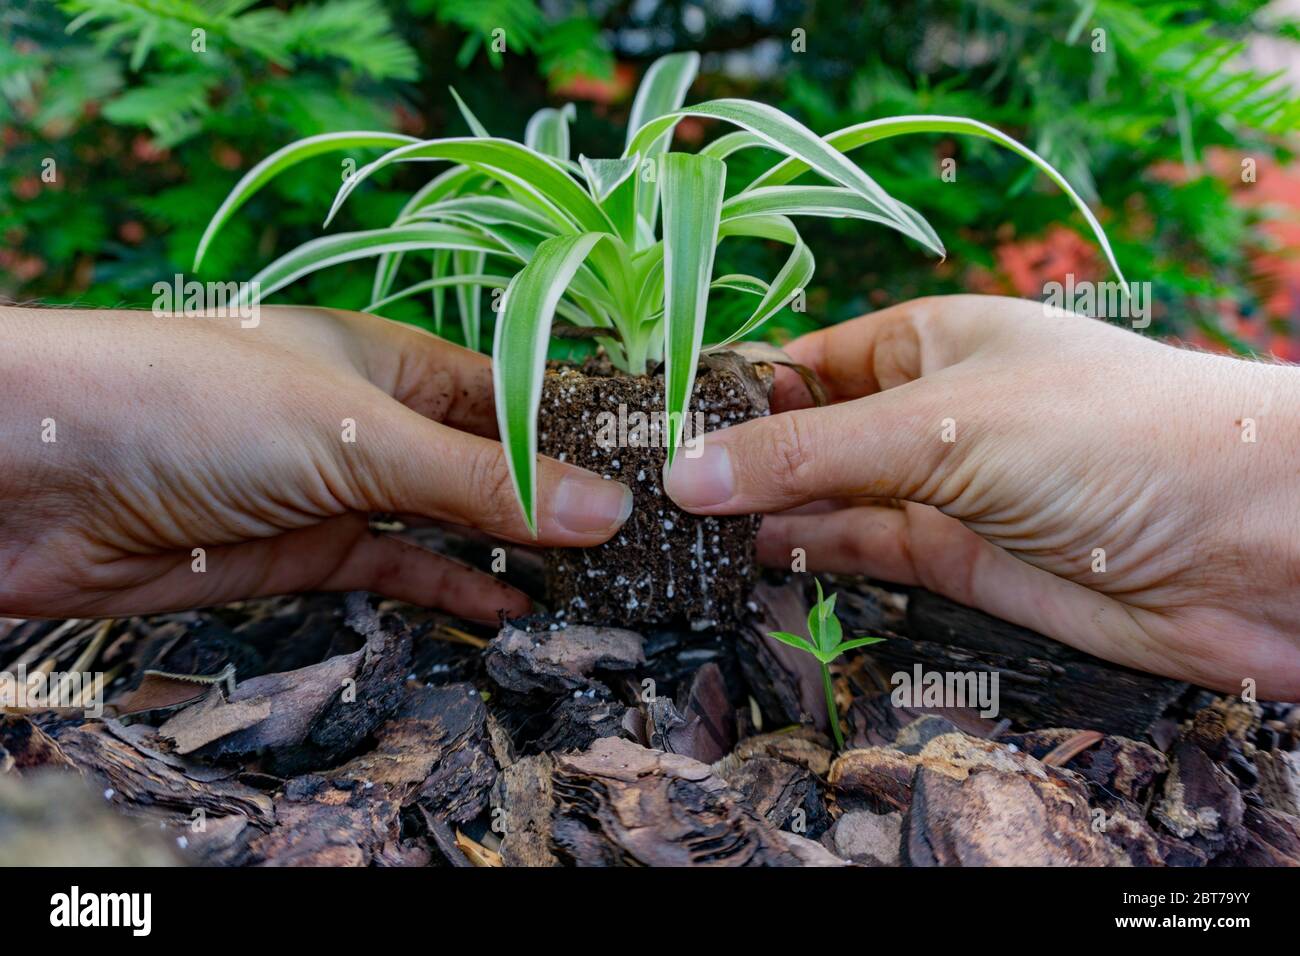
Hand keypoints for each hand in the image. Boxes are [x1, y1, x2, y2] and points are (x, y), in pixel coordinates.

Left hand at [0, 305, 631, 621]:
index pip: (513, 390)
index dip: (581, 427)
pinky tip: (515, 611)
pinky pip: (402, 570)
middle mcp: (376, 419)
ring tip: (603, 583)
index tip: (657, 469)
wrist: (43, 477)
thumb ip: (482, 482)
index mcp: (393, 357)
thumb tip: (610, 510)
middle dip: (560, 498)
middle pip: (488, 460)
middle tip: (648, 539)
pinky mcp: (310, 552)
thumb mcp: (360, 437)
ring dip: (517, 552)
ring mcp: (344, 489)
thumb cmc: (200, 406)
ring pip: (452, 523)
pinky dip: (456, 591)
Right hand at [667, 295, 1299, 697]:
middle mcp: (926, 412)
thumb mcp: (940, 425)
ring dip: (759, 517)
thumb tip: (681, 472)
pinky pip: (860, 555)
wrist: (1247, 542)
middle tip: (640, 494)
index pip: (800, 359)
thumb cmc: (1108, 435)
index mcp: (924, 341)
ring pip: (825, 501)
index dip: (727, 391)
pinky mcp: (956, 563)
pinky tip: (746, 561)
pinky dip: (805, 559)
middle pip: (805, 434)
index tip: (647, 428)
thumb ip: (808, 453)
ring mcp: (939, 490)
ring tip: (673, 536)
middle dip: (733, 462)